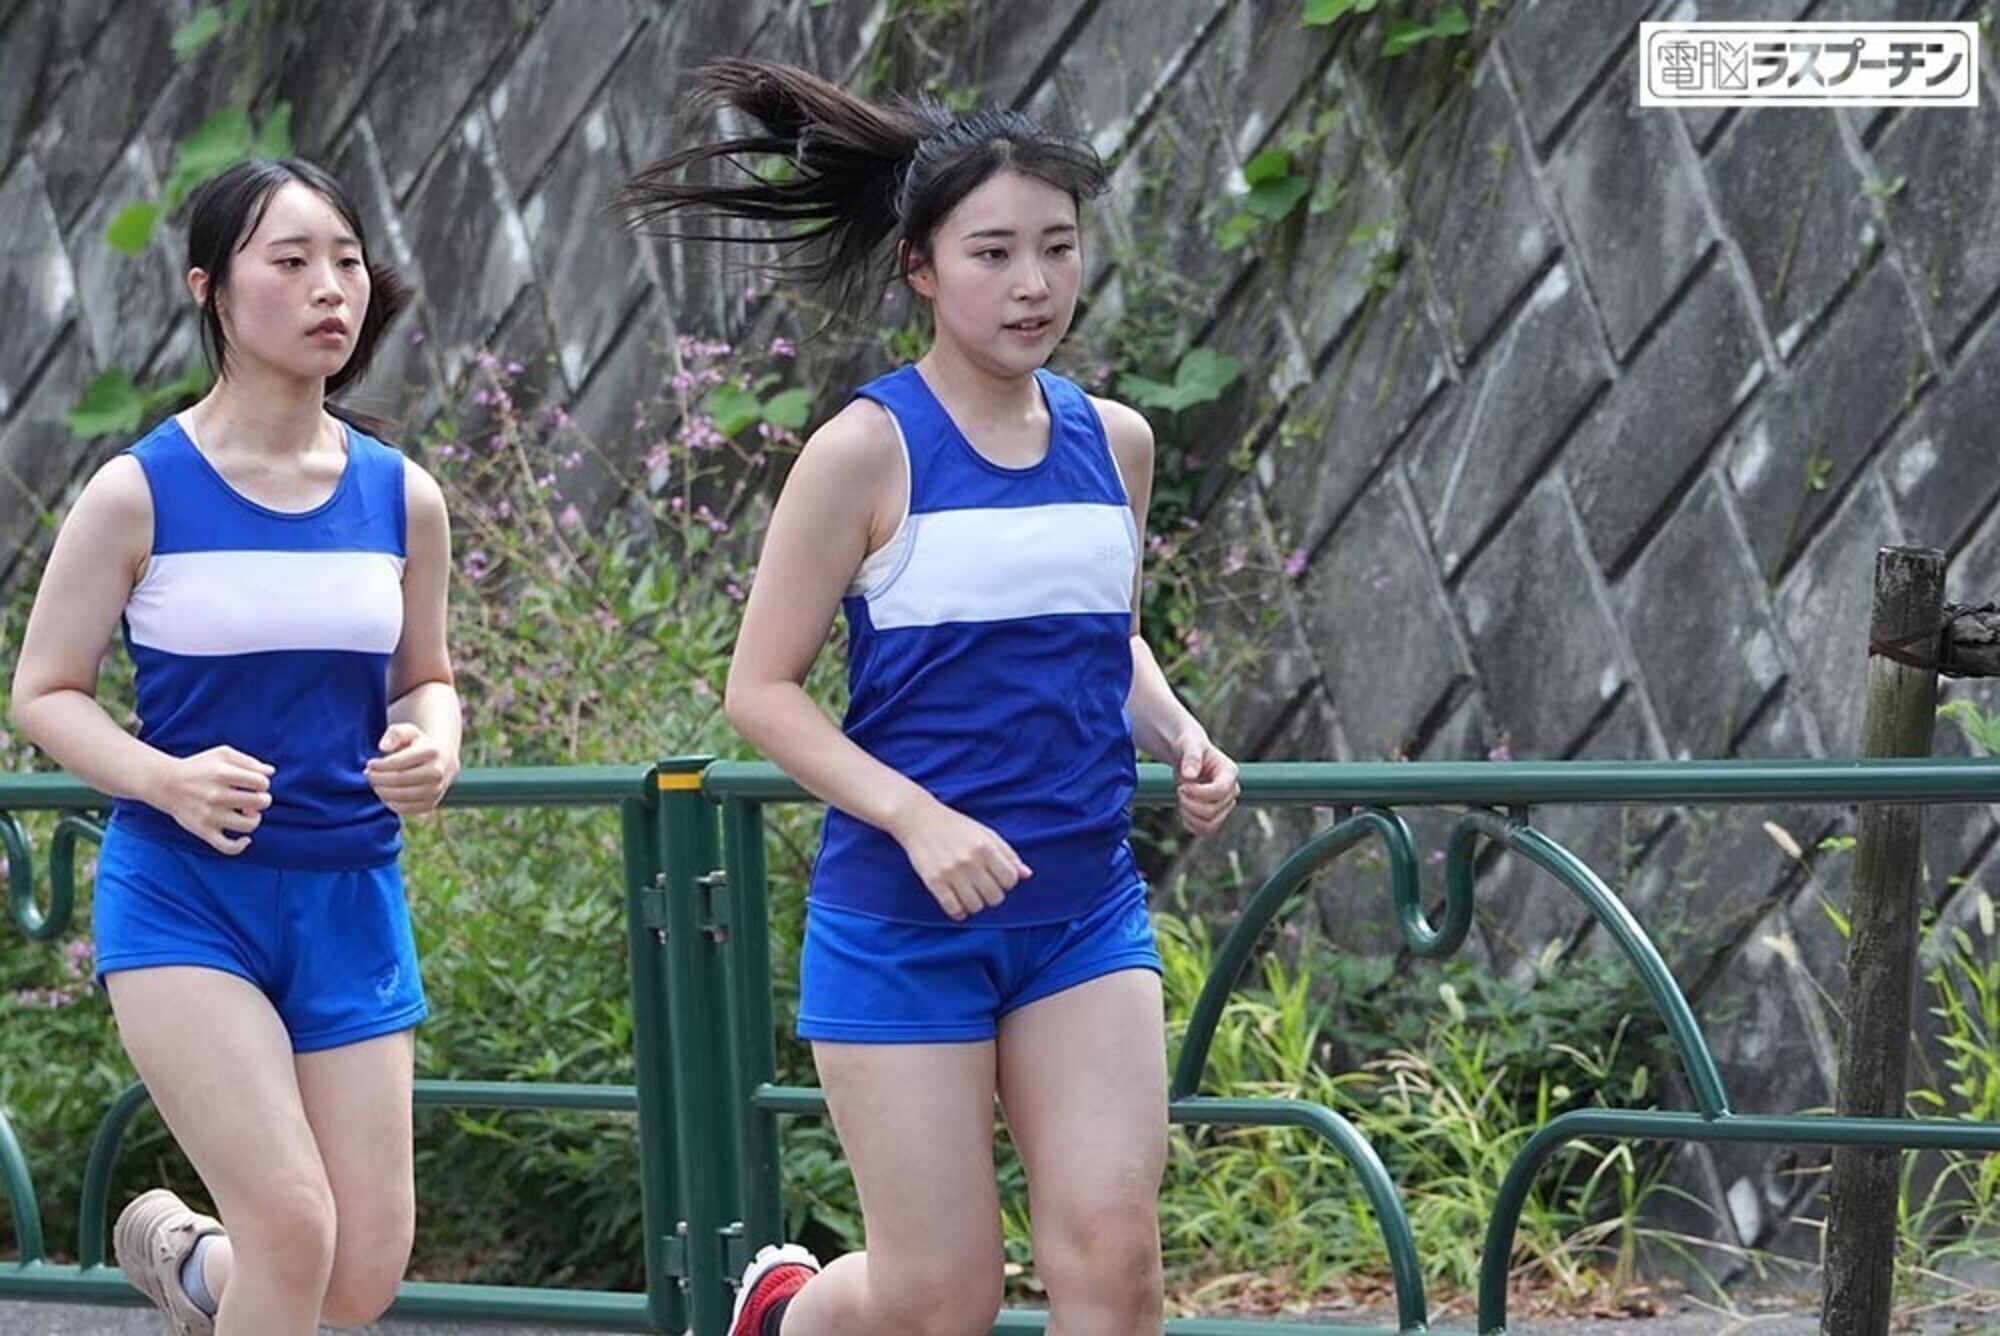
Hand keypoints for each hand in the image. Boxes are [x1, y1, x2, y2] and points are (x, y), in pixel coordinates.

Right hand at [153, 746, 273, 855]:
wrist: (164, 782)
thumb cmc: (199, 767)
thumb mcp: (222, 755)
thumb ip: (249, 762)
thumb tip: (271, 772)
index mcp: (223, 774)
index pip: (262, 783)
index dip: (263, 784)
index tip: (253, 784)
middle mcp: (216, 795)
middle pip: (259, 803)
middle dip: (262, 800)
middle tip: (253, 798)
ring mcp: (210, 815)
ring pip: (249, 825)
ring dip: (254, 819)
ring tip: (247, 812)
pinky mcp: (203, 830)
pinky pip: (228, 847)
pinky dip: (241, 846)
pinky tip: (245, 839)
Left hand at [364, 722, 459, 814]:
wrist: (442, 763)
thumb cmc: (418, 746)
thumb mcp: (408, 732)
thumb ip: (395, 733)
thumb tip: (383, 747)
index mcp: (432, 752)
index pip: (398, 763)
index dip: (379, 765)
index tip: (370, 764)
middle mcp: (437, 773)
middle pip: (398, 780)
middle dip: (378, 778)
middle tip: (368, 774)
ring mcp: (435, 791)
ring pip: (400, 796)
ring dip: (381, 790)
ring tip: (375, 783)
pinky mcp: (430, 805)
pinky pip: (404, 808)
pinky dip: (389, 802)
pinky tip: (384, 792)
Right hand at [891, 797, 1031, 920]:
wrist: (918, 819)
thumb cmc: (955, 826)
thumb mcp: (985, 833)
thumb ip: (1007, 854)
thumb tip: (1027, 875)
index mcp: (985, 846)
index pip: (1010, 880)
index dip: (1006, 882)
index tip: (997, 878)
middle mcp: (970, 860)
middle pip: (995, 897)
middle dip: (992, 895)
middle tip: (983, 888)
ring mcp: (951, 872)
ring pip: (976, 906)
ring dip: (976, 904)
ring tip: (970, 895)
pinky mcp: (934, 881)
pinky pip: (953, 909)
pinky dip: (959, 912)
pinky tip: (958, 905)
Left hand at [1172, 728, 1239, 835]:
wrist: (1186, 754)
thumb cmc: (1189, 745)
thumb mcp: (1188, 744)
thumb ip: (1191, 756)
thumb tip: (1190, 775)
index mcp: (1229, 772)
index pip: (1221, 792)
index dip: (1198, 793)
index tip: (1182, 786)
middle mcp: (1231, 790)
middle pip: (1213, 811)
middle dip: (1190, 804)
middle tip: (1179, 789)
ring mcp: (1225, 804)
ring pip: (1211, 825)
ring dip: (1190, 816)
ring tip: (1182, 800)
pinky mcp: (1216, 814)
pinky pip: (1207, 831)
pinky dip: (1192, 825)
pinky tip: (1184, 810)